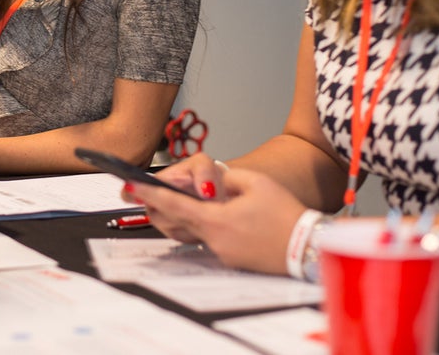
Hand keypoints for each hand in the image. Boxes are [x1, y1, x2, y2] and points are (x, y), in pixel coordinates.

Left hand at [125, 167, 306, 275]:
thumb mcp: (257, 183)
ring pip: (192, 232)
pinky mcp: (233, 260)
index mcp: (216, 220)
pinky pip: (210, 240)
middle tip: (140, 194)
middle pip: (176, 222)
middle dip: (157, 208)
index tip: (129, 186)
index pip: (174, 205)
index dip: (150, 195)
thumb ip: (228, 178)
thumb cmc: (286, 214)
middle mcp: (214, 240)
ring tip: (169, 202)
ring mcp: (223, 253)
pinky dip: (205, 227)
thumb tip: (214, 182)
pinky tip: (212, 216)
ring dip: (181, 218)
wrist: (309, 248)